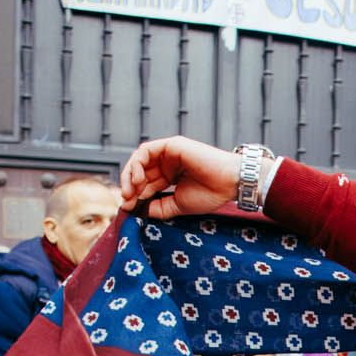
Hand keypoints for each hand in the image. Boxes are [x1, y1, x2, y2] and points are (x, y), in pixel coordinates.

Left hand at [119, 134, 243, 218]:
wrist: (229, 183)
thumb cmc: (210, 194)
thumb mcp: (177, 205)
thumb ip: (157, 207)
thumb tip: (137, 211)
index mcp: (170, 176)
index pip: (146, 184)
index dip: (135, 196)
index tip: (129, 209)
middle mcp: (168, 163)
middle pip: (140, 172)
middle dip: (130, 187)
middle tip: (127, 202)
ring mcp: (169, 153)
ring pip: (139, 160)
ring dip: (130, 176)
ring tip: (131, 192)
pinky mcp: (171, 145)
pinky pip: (146, 151)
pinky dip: (137, 164)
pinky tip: (138, 180)